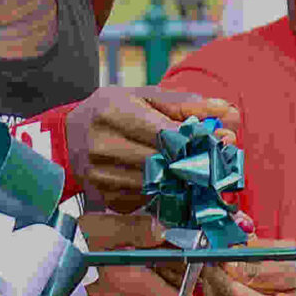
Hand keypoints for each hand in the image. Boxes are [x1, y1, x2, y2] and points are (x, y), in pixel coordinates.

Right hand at [64, 86, 241, 213]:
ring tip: (200, 168)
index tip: (222, 139)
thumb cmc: (112, 111)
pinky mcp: (107, 198)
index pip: (166, 131)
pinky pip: (148, 199)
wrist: (67, 138)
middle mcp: (103, 146)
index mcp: (112, 113)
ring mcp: (102, 176)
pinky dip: (166, 191)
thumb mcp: (143, 97)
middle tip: (219, 157)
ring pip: (159, 183)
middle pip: (164, 160)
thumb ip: (185, 103)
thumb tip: (228, 110)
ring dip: (185, 179)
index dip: (198, 138)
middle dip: (196, 160)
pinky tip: (173, 182)